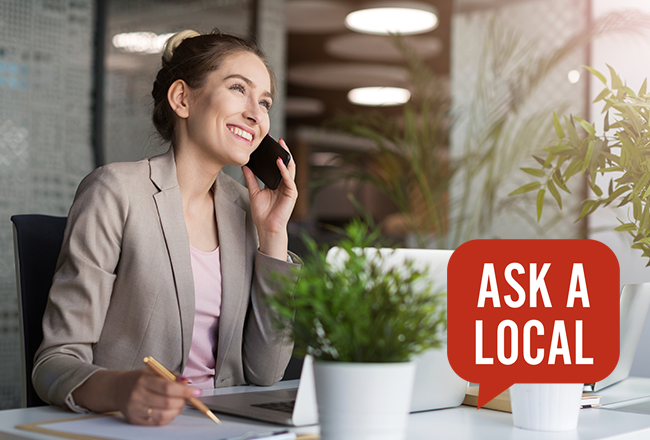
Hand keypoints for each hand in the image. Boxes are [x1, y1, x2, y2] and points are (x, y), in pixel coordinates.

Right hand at [73, 368, 199, 425]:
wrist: (117, 389)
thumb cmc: (139, 379)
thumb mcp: (153, 371)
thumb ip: (171, 375)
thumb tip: (187, 382)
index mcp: (143, 380)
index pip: (168, 387)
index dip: (185, 391)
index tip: (197, 392)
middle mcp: (137, 395)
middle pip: (167, 402)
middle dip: (183, 401)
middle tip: (189, 397)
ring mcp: (135, 409)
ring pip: (163, 415)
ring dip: (177, 410)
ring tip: (179, 403)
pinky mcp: (134, 420)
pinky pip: (157, 422)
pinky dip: (169, 417)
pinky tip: (170, 410)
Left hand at [242, 138, 297, 259]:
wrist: (266, 228)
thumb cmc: (262, 213)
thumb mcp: (254, 192)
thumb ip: (251, 179)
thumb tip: (245, 166)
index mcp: (277, 183)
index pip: (278, 164)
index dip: (274, 153)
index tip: (268, 143)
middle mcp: (285, 184)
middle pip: (286, 163)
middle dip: (283, 150)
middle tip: (277, 139)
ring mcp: (289, 188)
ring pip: (290, 168)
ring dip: (286, 156)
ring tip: (281, 145)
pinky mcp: (292, 194)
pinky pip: (289, 179)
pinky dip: (284, 170)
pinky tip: (279, 162)